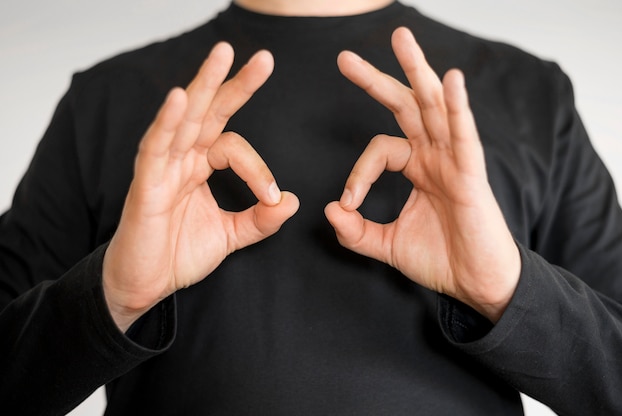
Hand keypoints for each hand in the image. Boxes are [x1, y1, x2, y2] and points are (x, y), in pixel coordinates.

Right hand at [103, 43, 298, 331]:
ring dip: (204, 85)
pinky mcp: (146, 184)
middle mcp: (182, 159)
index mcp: (200, 167)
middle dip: (234, 83)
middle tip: (264, 58)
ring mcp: (162, 168)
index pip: (233, 147)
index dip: (258, 169)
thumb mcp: (230, 236)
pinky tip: (181, 99)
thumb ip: (260, 220)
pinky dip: (167, 122)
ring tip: (223, 54)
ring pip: (184, 118)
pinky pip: (155, 147)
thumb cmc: (179, 255)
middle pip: (210, 112)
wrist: (146, 285)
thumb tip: (293, 201)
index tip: (273, 197)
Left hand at [325, 27, 519, 321]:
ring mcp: (454, 161)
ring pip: (434, 106)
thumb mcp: (387, 245)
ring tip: (400, 38)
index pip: (378, 149)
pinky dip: (458, 108)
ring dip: (418, 71)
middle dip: (377, 80)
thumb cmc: (441, 259)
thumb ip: (356, 231)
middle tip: (345, 58)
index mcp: (417, 167)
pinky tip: (450, 81)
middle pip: (405, 105)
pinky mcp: (471, 176)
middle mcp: (434, 156)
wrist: (475, 284)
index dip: (358, 173)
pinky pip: (464, 136)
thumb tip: (329, 210)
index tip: (348, 203)